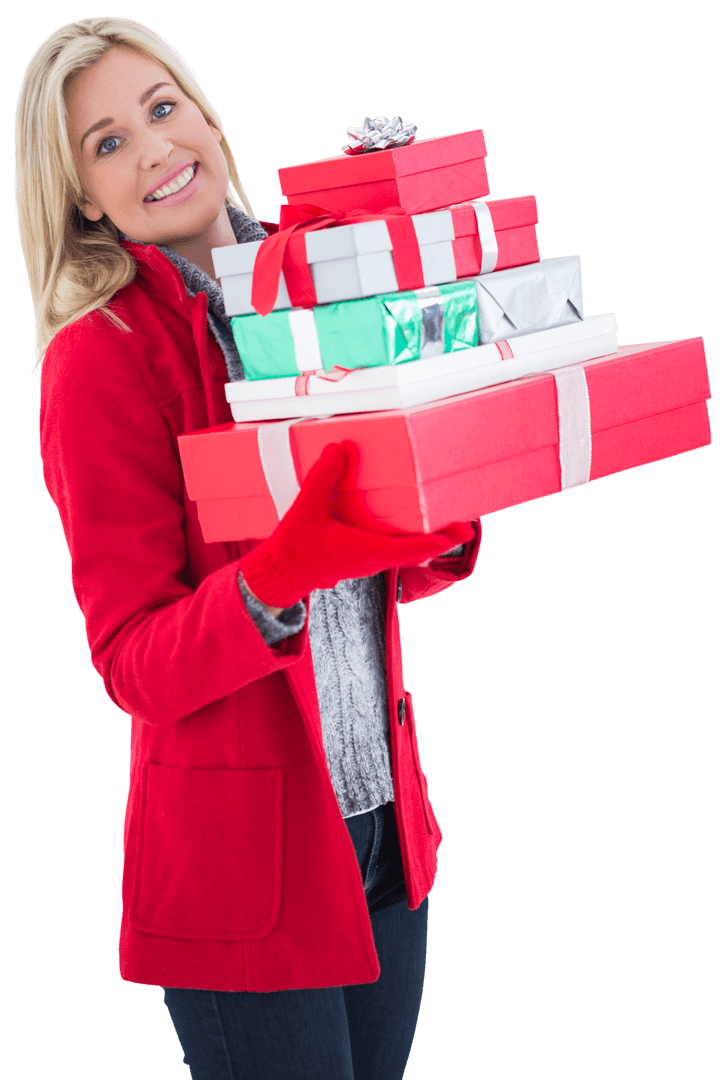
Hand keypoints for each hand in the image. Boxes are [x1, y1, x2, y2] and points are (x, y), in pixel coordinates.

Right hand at [239, 442, 473, 608]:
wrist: (278, 575)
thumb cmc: (293, 549)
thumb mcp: (306, 509)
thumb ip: (324, 478)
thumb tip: (340, 449)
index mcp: (367, 551)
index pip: (413, 548)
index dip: (440, 540)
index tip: (462, 532)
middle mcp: (373, 560)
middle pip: (417, 550)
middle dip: (442, 537)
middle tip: (465, 523)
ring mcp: (368, 561)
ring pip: (406, 551)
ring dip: (426, 539)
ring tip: (445, 522)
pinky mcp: (360, 558)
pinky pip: (392, 550)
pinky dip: (408, 539)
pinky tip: (407, 523)